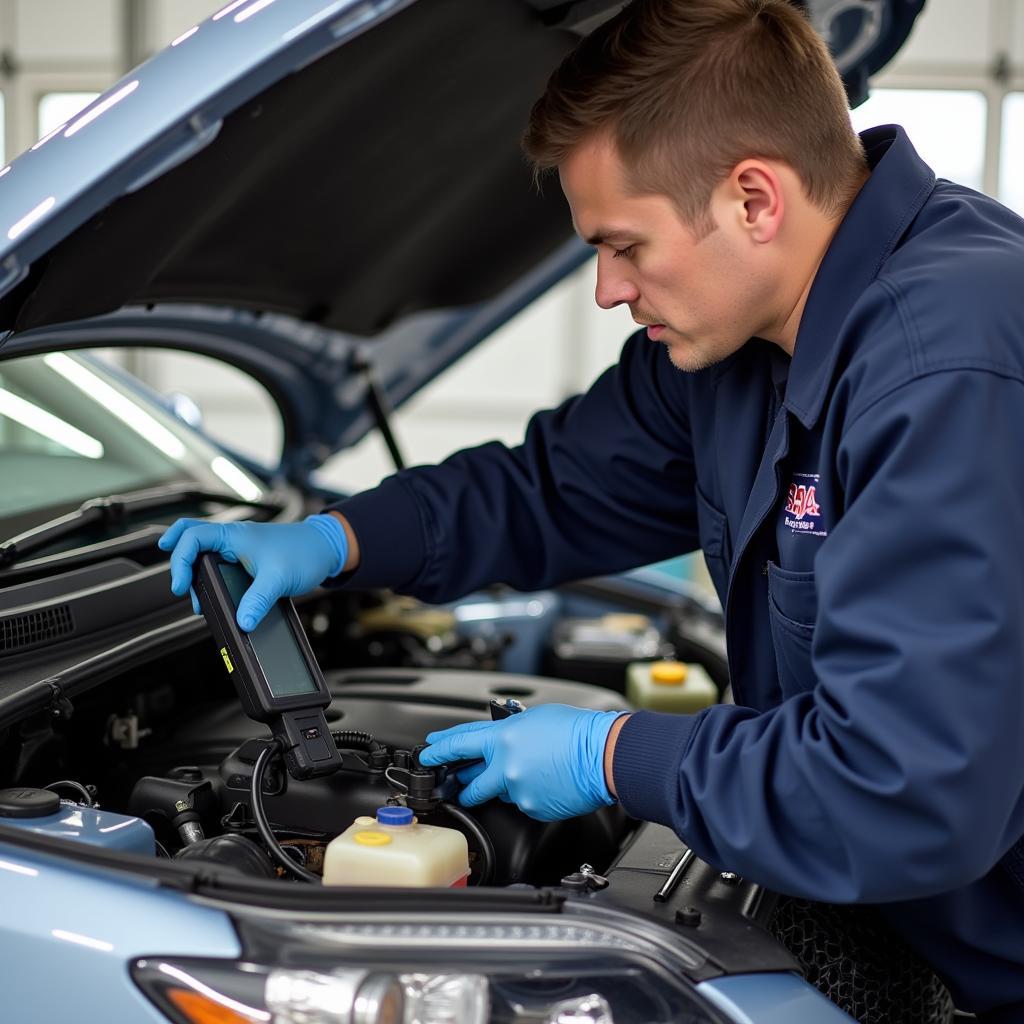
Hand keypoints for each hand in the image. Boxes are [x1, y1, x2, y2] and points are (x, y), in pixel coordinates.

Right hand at [157, 515, 347, 630]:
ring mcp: (239, 547)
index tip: (180, 586)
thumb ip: (258, 601)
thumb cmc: (305, 552)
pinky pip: (218, 561)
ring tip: (196, 596)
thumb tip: (242, 622)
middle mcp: (233, 538)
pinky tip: (209, 589)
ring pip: (203, 551)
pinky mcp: (247, 557)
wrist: (326, 548)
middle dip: (180, 562)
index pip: (192, 537)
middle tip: (180, 588)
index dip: (179, 561)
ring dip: (194, 570)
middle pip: (190, 540)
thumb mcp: (279, 579)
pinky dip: (208, 573)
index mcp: (235, 535)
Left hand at [419, 705, 625, 820]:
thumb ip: (507, 732)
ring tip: (535, 770)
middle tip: (461, 782)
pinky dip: (530, 794)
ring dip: (509, 785)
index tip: (427, 754)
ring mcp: (518, 792)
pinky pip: (523, 803)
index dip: (439, 750)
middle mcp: (505, 768)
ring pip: (502, 794)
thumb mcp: (533, 719)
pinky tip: (547, 782)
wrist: (604, 755)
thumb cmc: (576, 732)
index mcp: (503, 739)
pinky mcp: (533, 809)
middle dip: (465, 784)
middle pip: (471, 784)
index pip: (459, 744)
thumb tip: (496, 742)